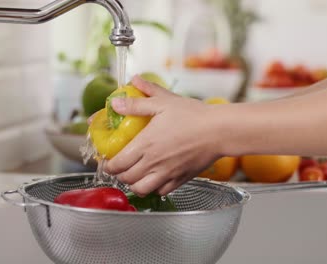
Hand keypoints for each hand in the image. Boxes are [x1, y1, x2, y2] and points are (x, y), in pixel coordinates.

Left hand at [104, 75, 223, 196]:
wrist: (219, 131)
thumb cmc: (194, 116)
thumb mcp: (163, 102)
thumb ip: (138, 103)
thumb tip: (117, 102)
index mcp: (146, 144)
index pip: (118, 163)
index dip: (108, 165)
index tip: (107, 161)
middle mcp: (154, 163)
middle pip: (126, 178)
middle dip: (118, 174)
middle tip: (119, 167)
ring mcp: (167, 174)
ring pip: (142, 189)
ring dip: (134, 184)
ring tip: (134, 175)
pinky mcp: (181, 179)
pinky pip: (161, 192)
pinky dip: (153, 189)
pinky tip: (154, 179)